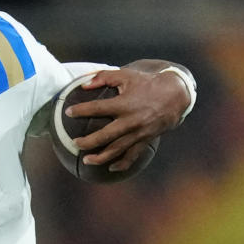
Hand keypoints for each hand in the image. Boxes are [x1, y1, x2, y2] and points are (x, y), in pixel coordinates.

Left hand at [66, 63, 188, 171]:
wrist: (176, 95)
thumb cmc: (147, 83)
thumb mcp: (127, 75)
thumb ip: (104, 77)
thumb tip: (83, 84)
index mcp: (124, 104)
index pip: (98, 108)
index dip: (81, 110)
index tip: (68, 112)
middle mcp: (130, 121)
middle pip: (104, 136)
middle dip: (87, 142)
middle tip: (74, 143)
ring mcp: (138, 133)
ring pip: (116, 150)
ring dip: (100, 158)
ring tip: (86, 160)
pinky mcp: (145, 140)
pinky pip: (132, 156)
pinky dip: (121, 164)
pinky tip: (110, 167)